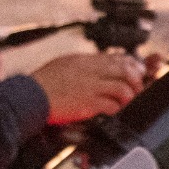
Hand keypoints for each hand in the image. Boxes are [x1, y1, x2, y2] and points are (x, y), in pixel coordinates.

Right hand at [29, 50, 144, 124]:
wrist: (30, 95)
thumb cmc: (43, 82)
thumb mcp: (65, 63)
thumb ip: (84, 65)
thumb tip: (100, 67)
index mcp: (85, 60)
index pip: (117, 58)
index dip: (132, 65)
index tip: (137, 70)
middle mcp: (90, 71)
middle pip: (125, 71)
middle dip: (136, 80)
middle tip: (137, 87)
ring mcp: (90, 87)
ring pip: (123, 88)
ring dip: (129, 96)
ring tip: (126, 100)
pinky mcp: (88, 104)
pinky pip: (112, 105)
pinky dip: (116, 108)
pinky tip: (113, 109)